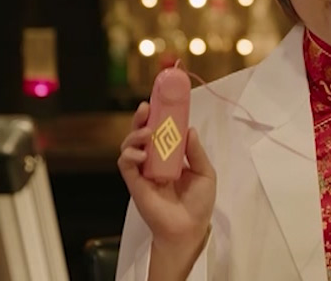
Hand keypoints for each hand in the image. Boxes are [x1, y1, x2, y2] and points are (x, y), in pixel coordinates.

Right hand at [118, 102, 216, 249]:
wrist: (189, 228)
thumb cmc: (198, 203)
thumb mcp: (205, 172)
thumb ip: (195, 152)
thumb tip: (189, 129)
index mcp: (171, 157)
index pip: (161, 132)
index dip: (158, 117)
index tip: (160, 102)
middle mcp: (155, 161)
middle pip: (142, 135)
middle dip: (141, 119)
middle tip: (145, 109)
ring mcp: (143, 172)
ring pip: (130, 146)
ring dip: (135, 136)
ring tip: (147, 135)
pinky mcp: (134, 184)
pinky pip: (125, 165)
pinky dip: (129, 155)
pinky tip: (141, 155)